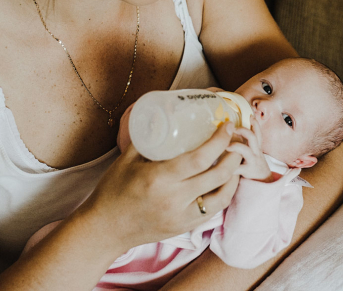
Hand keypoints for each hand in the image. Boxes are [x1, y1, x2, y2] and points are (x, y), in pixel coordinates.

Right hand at [75, 122, 242, 251]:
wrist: (105, 229)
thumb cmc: (113, 191)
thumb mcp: (127, 159)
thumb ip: (148, 136)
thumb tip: (164, 113)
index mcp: (159, 179)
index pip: (200, 158)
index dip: (219, 141)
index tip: (227, 126)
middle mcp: (174, 199)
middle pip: (218, 176)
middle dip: (234, 154)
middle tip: (237, 139)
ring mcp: (182, 217)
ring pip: (222, 196)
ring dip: (234, 175)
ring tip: (235, 158)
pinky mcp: (185, 227)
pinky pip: (214, 211)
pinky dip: (224, 193)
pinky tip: (226, 180)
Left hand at [227, 116, 272, 181]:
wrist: (264, 182)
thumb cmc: (253, 164)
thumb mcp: (252, 152)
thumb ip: (244, 142)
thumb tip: (228, 131)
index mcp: (256, 146)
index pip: (257, 131)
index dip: (254, 123)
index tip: (250, 115)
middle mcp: (256, 151)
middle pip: (252, 137)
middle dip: (243, 131)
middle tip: (232, 128)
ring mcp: (252, 161)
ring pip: (246, 150)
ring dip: (235, 146)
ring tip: (226, 145)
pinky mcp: (248, 171)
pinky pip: (238, 168)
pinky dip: (229, 166)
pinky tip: (220, 166)